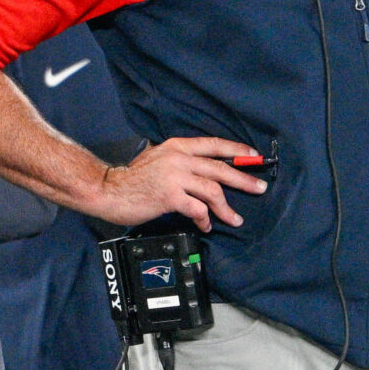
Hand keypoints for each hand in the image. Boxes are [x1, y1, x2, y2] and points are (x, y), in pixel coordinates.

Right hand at [93, 138, 267, 230]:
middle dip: (244, 179)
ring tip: (235, 218)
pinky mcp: (170, 196)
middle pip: (220, 168)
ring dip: (226, 207)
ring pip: (213, 190)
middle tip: (259, 188)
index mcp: (177, 146)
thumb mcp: (157, 158)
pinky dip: (205, 219)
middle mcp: (178, 158)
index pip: (214, 145)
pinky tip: (206, 225)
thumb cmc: (132, 179)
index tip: (254, 156)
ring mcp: (174, 177)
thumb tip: (204, 170)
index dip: (237, 151)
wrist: (109, 190)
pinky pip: (198, 209)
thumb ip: (180, 160)